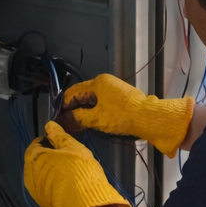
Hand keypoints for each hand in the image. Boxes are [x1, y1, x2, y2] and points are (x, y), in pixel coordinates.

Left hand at [23, 122, 133, 206]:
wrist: (85, 204)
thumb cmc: (78, 170)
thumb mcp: (72, 146)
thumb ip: (58, 134)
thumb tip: (49, 125)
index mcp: (33, 159)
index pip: (35, 144)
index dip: (47, 140)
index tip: (60, 141)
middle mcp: (29, 175)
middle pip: (36, 161)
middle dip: (48, 156)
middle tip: (66, 156)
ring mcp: (35, 192)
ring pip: (41, 176)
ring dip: (51, 171)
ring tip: (68, 170)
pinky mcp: (44, 204)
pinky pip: (47, 189)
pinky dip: (54, 184)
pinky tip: (68, 184)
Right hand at [62, 73, 193, 157]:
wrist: (148, 117)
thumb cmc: (121, 116)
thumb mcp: (96, 118)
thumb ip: (78, 118)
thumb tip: (63, 120)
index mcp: (97, 82)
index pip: (74, 92)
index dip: (64, 104)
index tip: (56, 116)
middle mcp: (105, 82)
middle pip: (83, 94)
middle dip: (73, 108)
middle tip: (64, 122)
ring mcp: (114, 89)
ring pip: (93, 99)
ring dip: (83, 110)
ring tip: (75, 124)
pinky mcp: (120, 98)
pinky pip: (102, 102)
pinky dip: (94, 111)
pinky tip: (90, 121)